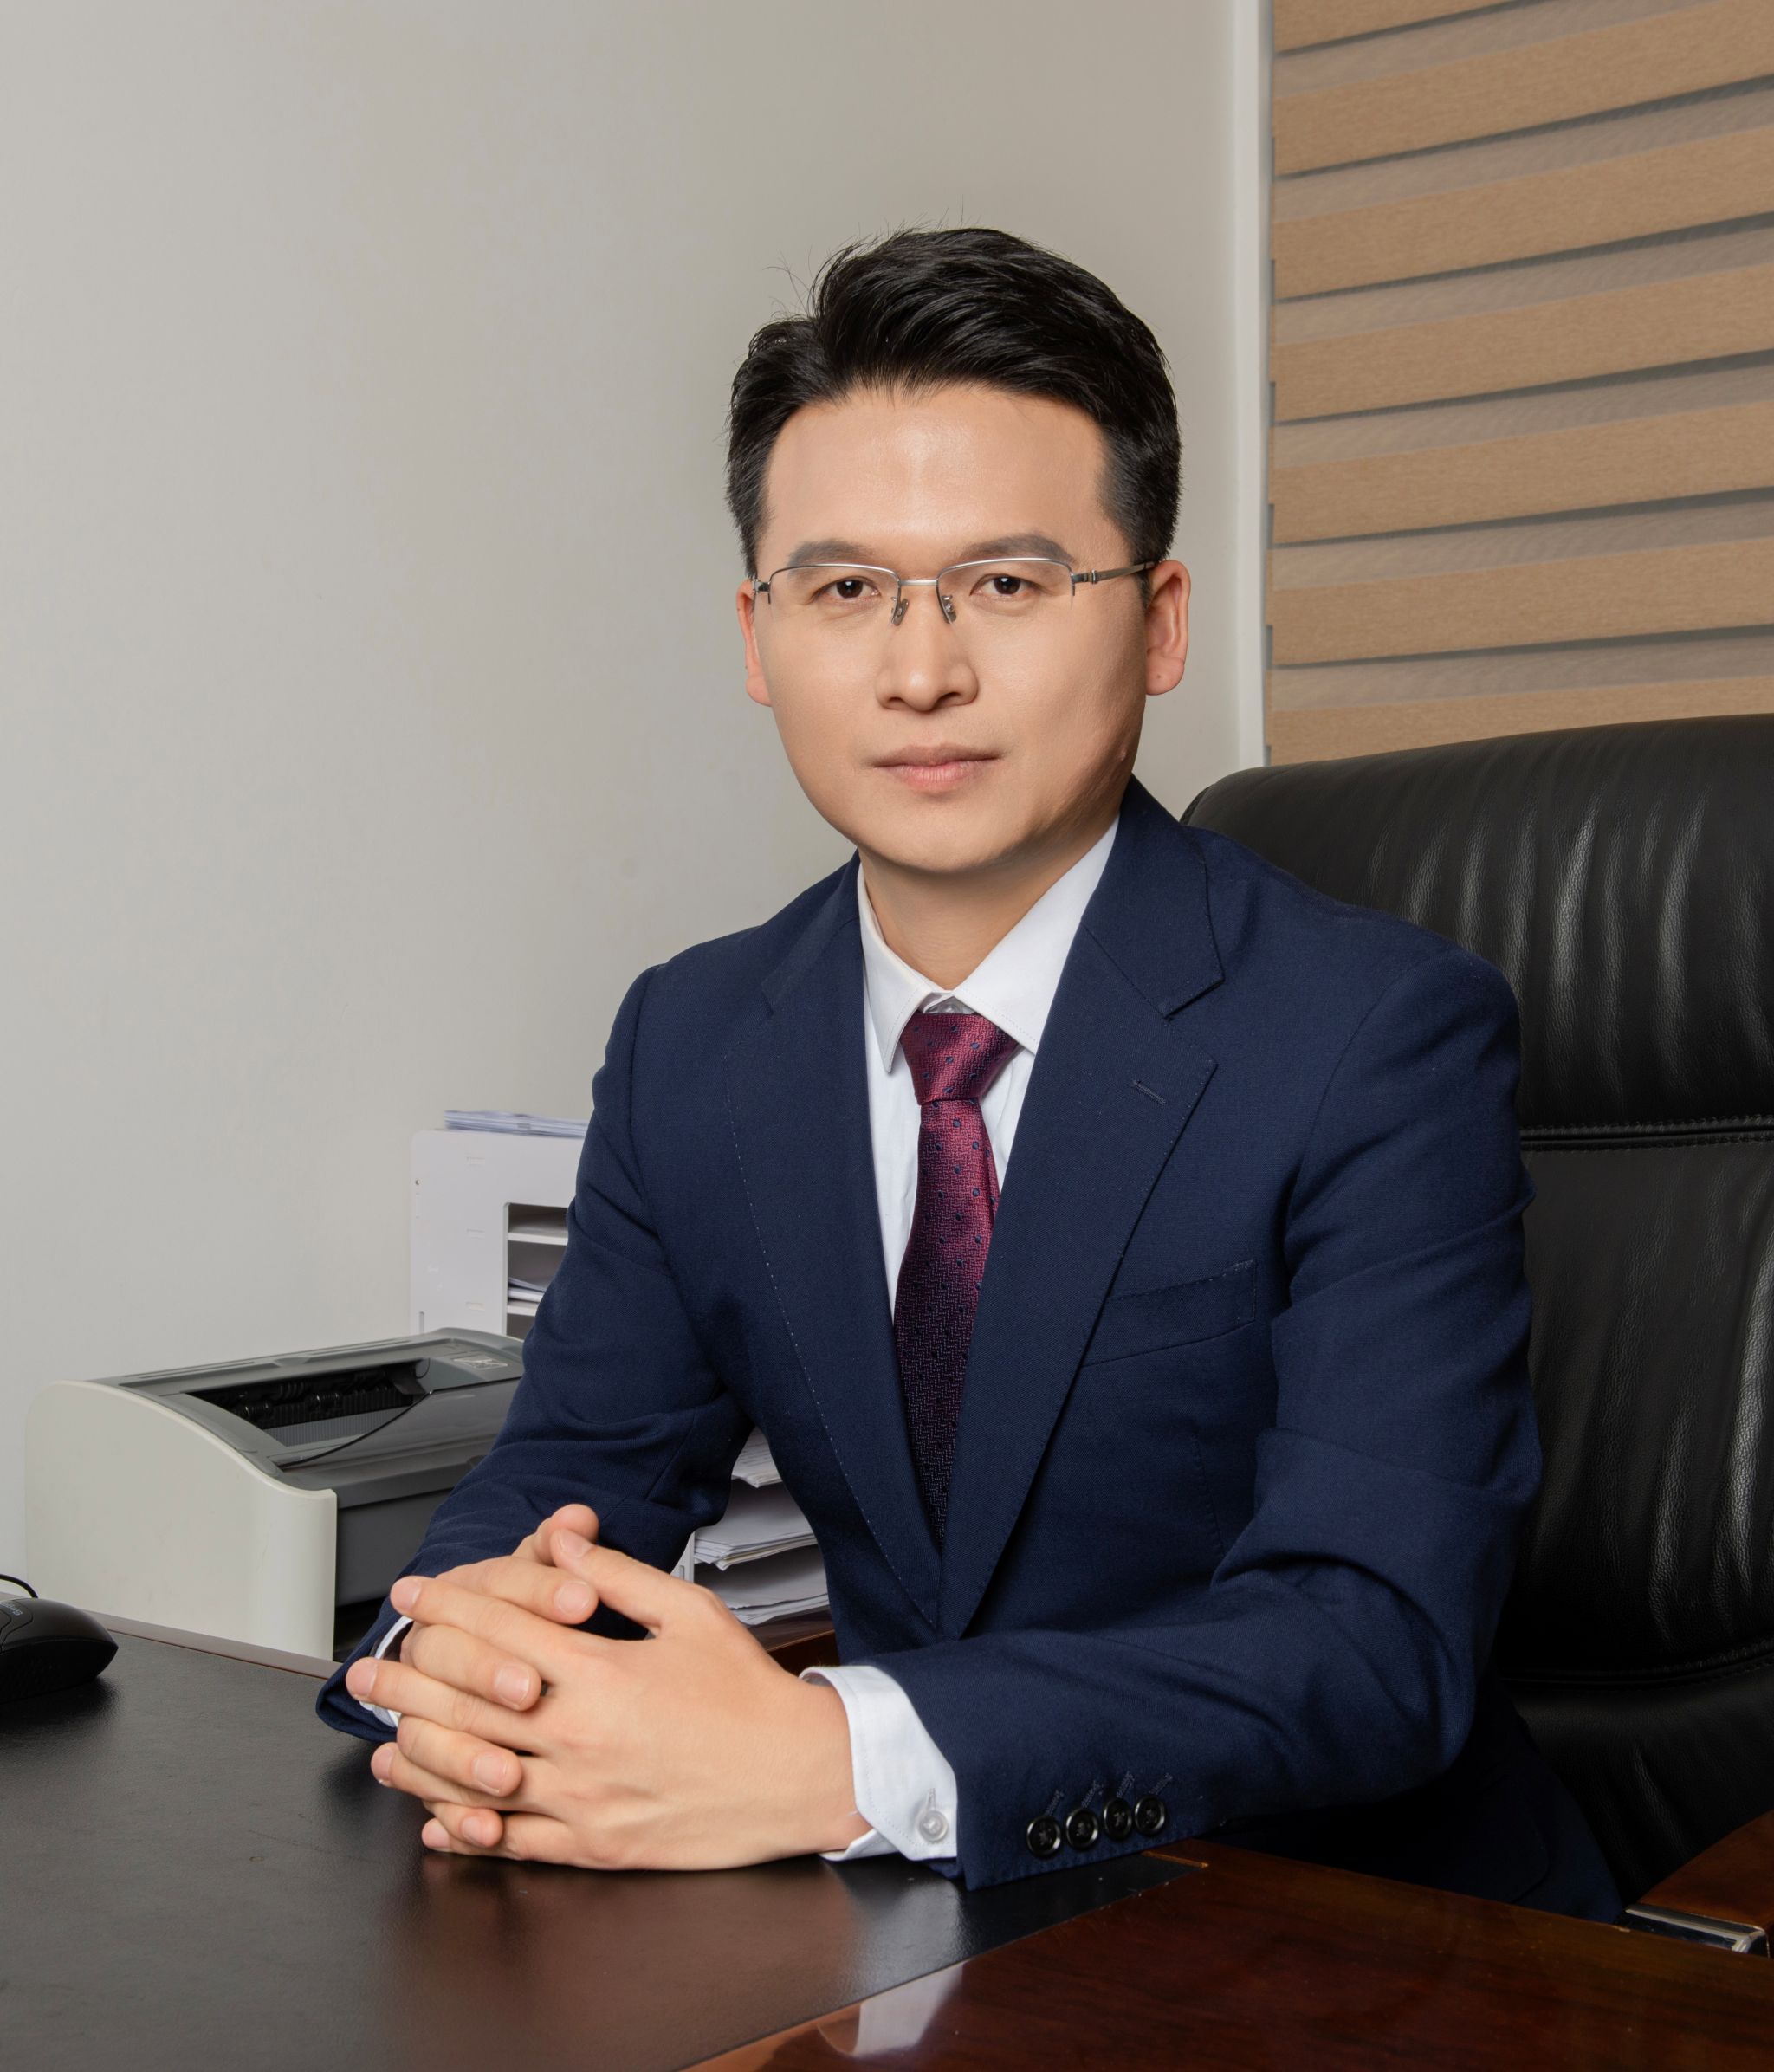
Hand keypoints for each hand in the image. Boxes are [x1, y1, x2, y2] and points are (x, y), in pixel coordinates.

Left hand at [351, 1524, 868, 1867]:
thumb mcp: (687, 1613)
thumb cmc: (749, 1696)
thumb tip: (562, 1541)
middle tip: (366, 1668)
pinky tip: (435, 1819)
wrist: (798, 1776)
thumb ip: (615, 1575)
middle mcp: (579, 1738)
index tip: (413, 1596)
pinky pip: (512, 1842)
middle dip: (409, 1680)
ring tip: (381, 1741)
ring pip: (475, 1777)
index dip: (448, 1608)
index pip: (501, 1632)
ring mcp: (582, 1799)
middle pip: (469, 1703)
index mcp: (601, 1674)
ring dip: (419, 1756)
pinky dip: (465, 1830)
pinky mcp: (594, 1846)